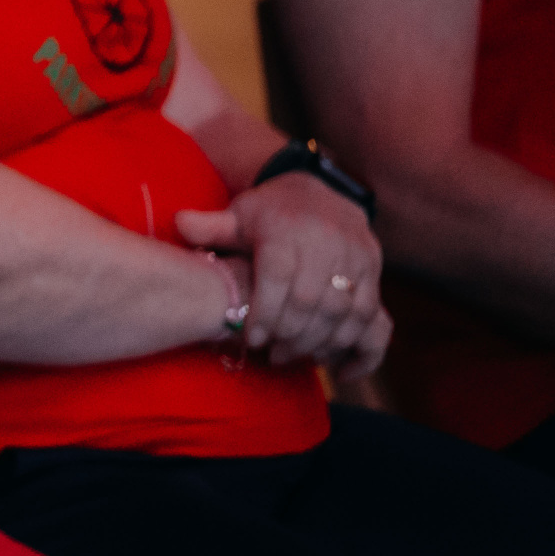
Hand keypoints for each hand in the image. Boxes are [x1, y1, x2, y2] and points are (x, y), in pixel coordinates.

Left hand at [176, 177, 389, 377]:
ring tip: (295, 358)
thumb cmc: (268, 214)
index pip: (279, 275)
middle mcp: (327, 242)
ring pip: (345, 311)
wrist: (319, 192)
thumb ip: (210, 226)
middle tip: (273, 356)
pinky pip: (373, 314)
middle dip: (291, 335)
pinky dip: (354, 343)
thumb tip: (180, 223)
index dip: (266, 312)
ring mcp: (357, 255)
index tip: (253, 340)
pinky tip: (333, 363)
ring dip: (320, 342)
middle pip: (312, 299)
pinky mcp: (375, 269)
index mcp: (287, 229)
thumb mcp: (238, 215)